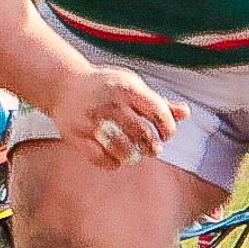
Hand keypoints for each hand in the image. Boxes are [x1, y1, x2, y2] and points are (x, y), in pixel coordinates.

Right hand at [49, 67, 184, 170]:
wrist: (63, 84)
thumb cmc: (104, 86)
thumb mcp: (131, 86)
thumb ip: (157, 102)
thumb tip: (185, 113)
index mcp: (127, 87)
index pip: (158, 112)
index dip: (168, 128)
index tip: (166, 134)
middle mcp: (110, 103)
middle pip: (142, 134)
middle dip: (152, 147)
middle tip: (152, 148)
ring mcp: (92, 120)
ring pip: (123, 150)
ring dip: (134, 157)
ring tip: (135, 154)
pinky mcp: (76, 135)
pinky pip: (101, 159)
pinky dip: (113, 163)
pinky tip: (115, 157)